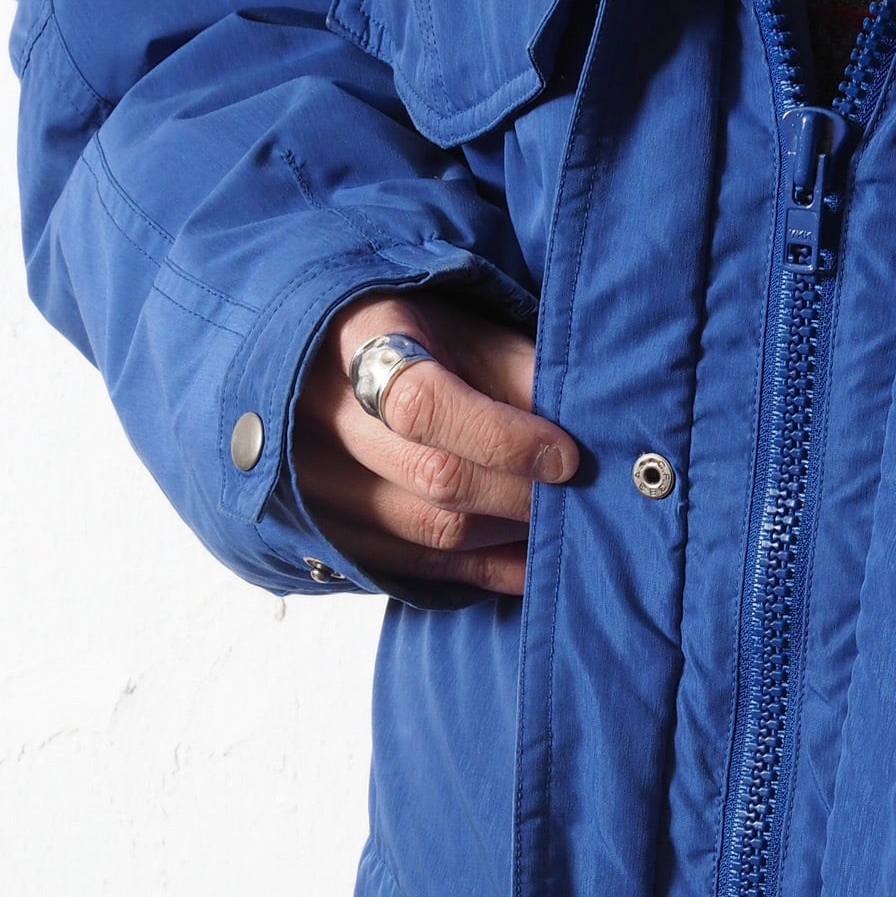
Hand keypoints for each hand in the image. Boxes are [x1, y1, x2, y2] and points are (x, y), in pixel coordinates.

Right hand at [294, 291, 577, 595]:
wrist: (324, 362)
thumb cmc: (410, 336)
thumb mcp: (463, 326)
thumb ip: (519, 371)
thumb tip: (581, 428)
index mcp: (352, 343)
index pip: (422, 406)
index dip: (503, 439)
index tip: (564, 455)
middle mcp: (317, 417)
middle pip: (434, 478)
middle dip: (522, 494)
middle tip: (577, 494)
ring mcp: (314, 484)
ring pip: (431, 532)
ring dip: (509, 533)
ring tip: (557, 517)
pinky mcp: (332, 533)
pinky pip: (419, 568)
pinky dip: (487, 571)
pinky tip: (531, 560)